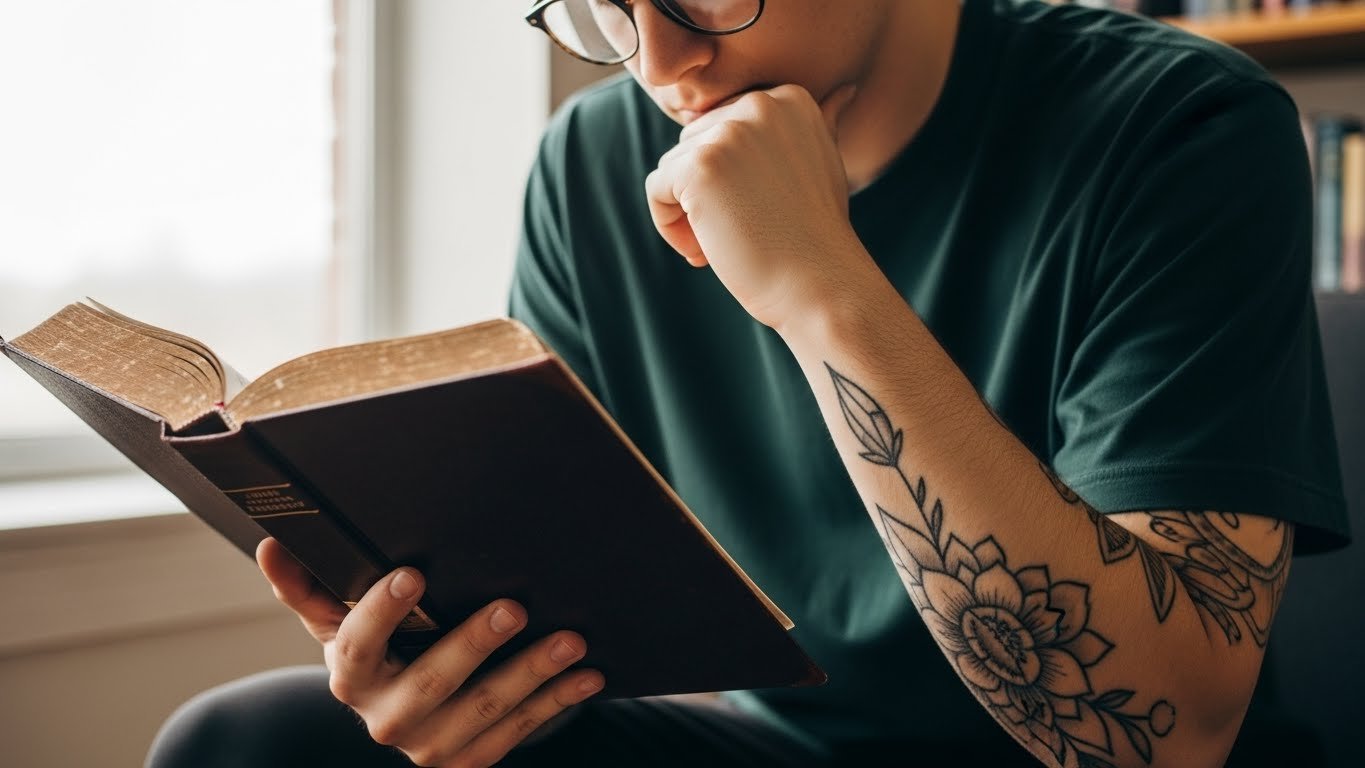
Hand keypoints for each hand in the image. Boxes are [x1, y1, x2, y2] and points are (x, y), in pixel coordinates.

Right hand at [257, 537, 603, 766]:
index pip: (357, 644)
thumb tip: (269, 544)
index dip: (382, 611)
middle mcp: (384, 719)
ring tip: (572, 640)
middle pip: (430, 681)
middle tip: (514, 607)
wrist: (407, 713)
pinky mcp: (469, 763)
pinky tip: (587, 676)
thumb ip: (309, 589)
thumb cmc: (378, 650)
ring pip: (484, 712)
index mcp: (350, 677)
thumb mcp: (340, 623)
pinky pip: (517, 732)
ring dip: (532, 675)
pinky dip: (555, 702)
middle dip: (474, 644)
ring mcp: (430, 747)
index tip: (413, 573)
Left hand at [644, 83, 864, 328]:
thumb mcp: (825, 163)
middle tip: (738, 235)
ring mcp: (728, 133)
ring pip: (672, 167)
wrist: (821, 284)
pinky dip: (669, 226)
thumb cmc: (818, 234)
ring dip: (687, 213)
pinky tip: (703, 252)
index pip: (724, 127)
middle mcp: (760, 104)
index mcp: (789, 99)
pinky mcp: (700, 167)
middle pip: (693, 143)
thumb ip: (820, 123)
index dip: (731, 178)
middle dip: (705, 193)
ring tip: (724, 245)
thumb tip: (845, 90)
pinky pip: (657, 189)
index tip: (756, 212)